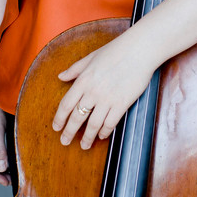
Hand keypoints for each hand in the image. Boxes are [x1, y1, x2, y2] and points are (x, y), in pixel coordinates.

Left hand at [52, 33, 155, 149]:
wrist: (139, 50)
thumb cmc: (116, 50)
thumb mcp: (91, 57)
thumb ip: (75, 69)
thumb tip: (61, 76)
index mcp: (83, 80)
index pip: (66, 104)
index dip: (59, 119)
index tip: (56, 127)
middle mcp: (93, 91)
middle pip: (77, 118)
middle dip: (69, 132)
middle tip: (65, 141)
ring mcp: (108, 99)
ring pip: (93, 125)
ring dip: (87, 137)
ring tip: (84, 145)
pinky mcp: (122, 103)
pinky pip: (110, 123)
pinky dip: (105, 131)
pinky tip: (102, 135)